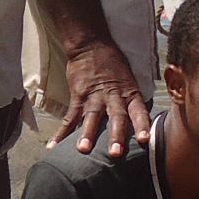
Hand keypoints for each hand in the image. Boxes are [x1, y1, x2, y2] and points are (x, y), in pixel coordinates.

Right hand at [54, 38, 151, 157]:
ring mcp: (94, 97)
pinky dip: (61, 133)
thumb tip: (141, 125)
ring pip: (91, 117)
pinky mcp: (77, 96)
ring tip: (83, 150)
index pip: (139, 111)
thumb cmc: (114, 65)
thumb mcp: (129, 81)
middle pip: (116, 117)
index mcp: (129, 94)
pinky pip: (69, 117)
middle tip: (115, 153)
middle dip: (116, 135)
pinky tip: (53, 146)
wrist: (91, 45)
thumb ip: (132, 102)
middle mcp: (113, 97)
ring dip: (87, 134)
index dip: (142, 126)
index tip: (144, 140)